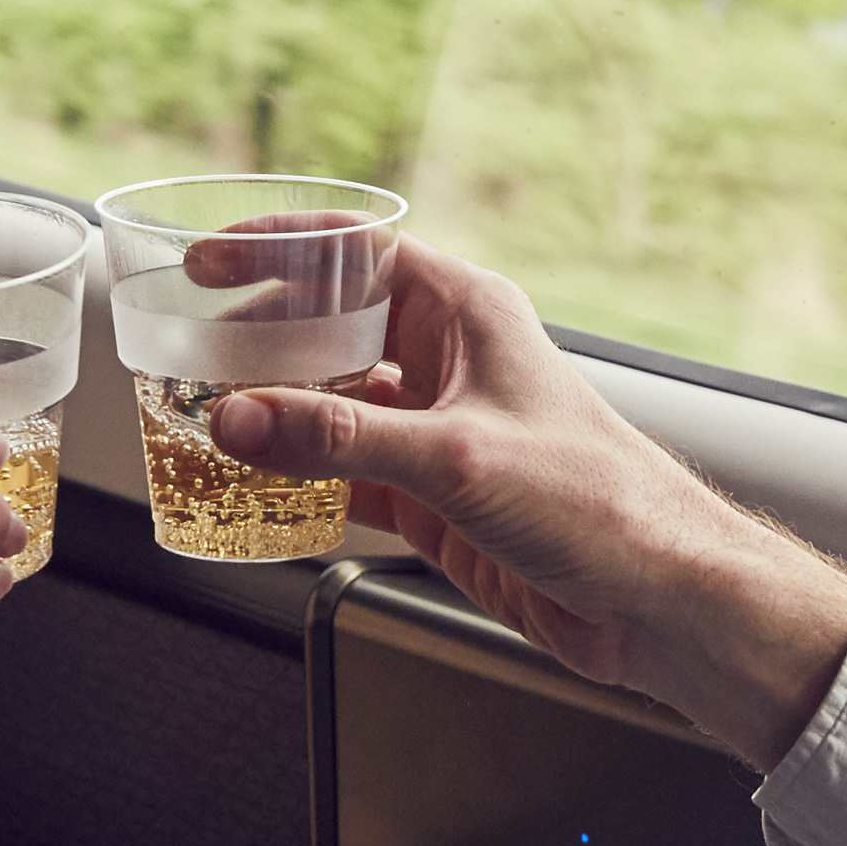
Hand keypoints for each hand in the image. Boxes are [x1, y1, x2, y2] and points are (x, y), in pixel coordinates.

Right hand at [196, 243, 846, 768]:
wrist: (660, 599)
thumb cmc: (603, 503)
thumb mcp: (456, 460)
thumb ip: (339, 441)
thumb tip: (240, 417)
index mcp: (469, 313)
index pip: (358, 250)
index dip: (278, 245)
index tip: (210, 257)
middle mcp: (452, 361)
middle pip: (333, 325)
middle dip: (260, 333)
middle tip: (186, 344)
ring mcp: (440, 432)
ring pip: (334, 405)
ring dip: (274, 413)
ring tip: (200, 416)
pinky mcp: (437, 499)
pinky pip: (347, 475)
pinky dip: (300, 480)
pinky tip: (256, 487)